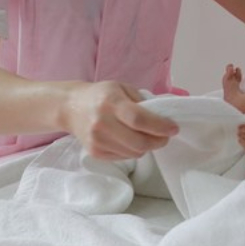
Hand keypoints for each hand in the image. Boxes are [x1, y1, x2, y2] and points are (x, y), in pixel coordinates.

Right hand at [62, 80, 178, 159]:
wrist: (71, 107)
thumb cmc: (101, 95)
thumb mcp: (122, 88)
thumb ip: (142, 101)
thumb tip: (164, 117)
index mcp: (111, 103)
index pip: (139, 119)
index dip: (160, 126)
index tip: (173, 128)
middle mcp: (102, 123)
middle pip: (139, 141)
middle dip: (158, 141)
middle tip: (165, 136)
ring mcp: (97, 140)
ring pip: (134, 152)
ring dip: (147, 146)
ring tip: (147, 136)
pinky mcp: (95, 152)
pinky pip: (124, 157)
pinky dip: (133, 150)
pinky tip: (131, 140)